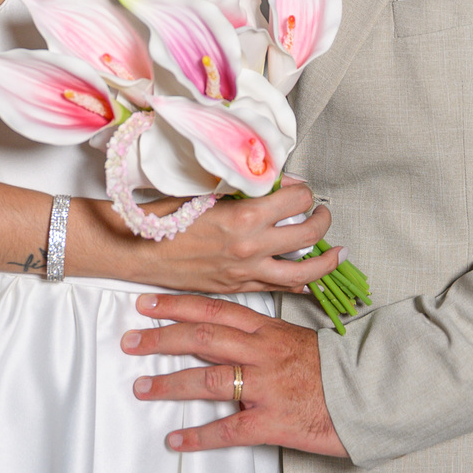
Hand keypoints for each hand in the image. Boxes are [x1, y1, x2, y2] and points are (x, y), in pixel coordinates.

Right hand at [68, 183, 339, 294]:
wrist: (136, 251)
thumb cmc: (166, 215)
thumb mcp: (207, 191)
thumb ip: (245, 187)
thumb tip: (277, 183)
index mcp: (245, 217)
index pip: (297, 200)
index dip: (303, 191)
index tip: (299, 187)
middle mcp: (251, 248)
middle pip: (309, 234)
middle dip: (322, 219)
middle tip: (321, 212)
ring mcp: (246, 273)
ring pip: (303, 272)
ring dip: (325, 260)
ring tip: (336, 251)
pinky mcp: (237, 288)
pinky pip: (278, 288)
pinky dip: (298, 282)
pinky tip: (307, 277)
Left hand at [121, 293, 348, 456]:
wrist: (374, 396)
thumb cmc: (340, 371)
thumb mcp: (302, 340)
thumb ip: (267, 336)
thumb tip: (235, 333)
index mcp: (270, 331)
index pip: (216, 310)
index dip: (178, 305)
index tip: (148, 303)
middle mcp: (263, 354)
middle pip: (202, 339)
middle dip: (161, 338)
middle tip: (131, 340)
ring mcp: (267, 388)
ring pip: (208, 381)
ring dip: (170, 384)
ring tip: (142, 387)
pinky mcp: (273, 422)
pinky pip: (228, 429)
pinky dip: (198, 436)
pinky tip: (175, 439)